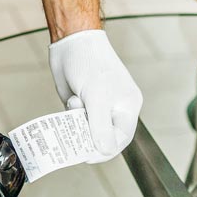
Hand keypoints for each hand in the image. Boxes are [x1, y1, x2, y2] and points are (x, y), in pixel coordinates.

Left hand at [48, 29, 142, 160]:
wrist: (71, 41)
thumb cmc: (90, 63)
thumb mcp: (97, 97)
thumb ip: (100, 126)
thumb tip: (104, 150)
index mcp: (127, 107)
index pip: (120, 139)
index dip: (105, 150)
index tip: (87, 155)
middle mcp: (113, 109)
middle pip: (102, 137)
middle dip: (88, 137)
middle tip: (75, 135)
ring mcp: (96, 107)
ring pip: (86, 130)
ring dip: (76, 123)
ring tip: (75, 102)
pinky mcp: (80, 104)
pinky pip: (74, 121)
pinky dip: (69, 117)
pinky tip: (71, 99)